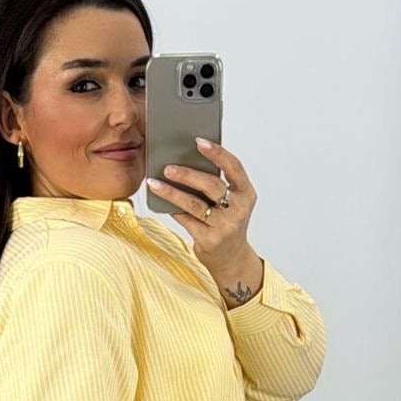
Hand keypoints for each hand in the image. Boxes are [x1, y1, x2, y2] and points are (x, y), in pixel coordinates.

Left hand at [146, 139, 258, 289]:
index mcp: (246, 194)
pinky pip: (186, 220)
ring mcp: (224, 226)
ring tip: (155, 183)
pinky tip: (161, 201)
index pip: (234, 167)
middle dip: (187, 174)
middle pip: (211, 185)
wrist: (232, 259)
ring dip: (172, 192)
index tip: (199, 141)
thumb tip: (185, 161)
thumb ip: (218, 185)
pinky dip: (173, 209)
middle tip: (168, 167)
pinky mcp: (209, 240)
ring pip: (194, 204)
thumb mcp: (231, 203)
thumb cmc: (227, 223)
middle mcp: (238, 210)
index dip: (217, 153)